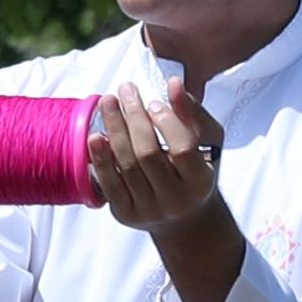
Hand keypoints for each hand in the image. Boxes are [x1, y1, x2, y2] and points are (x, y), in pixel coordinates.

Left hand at [86, 74, 245, 301]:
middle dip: (134, 117)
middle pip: (148, 154)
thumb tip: (174, 83)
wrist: (184, 218)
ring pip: (126, 165)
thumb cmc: (196, 170)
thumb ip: (191, 113)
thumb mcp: (206, 142)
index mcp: (200, 182)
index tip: (154, 101)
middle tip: (125, 90)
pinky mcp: (125, 215)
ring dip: (114, 129)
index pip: (182, 148)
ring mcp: (148, 211)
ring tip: (108, 102)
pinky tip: (95, 136)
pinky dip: (100, 158)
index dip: (167, 122)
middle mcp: (176, 201)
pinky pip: (109, 183)